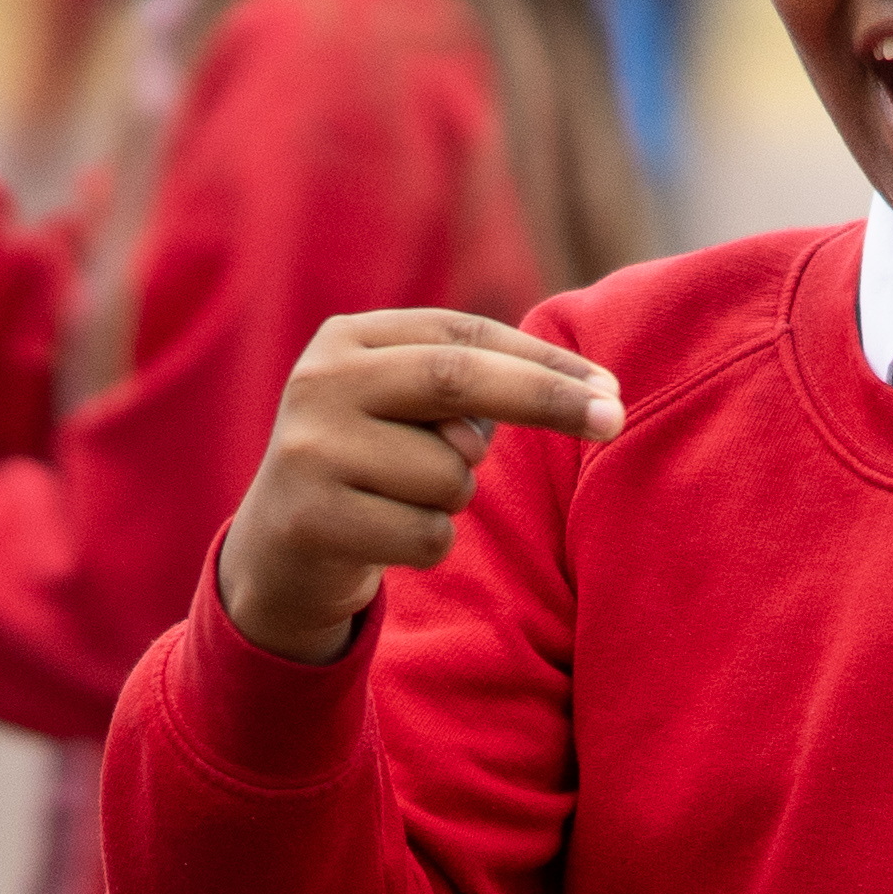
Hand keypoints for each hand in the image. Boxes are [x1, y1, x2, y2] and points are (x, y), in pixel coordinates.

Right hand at [215, 309, 623, 663]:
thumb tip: (588, 393)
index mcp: (347, 340)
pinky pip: (427, 534)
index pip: (463, 336)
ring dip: (457, 498)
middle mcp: (319, 382)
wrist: (277, 557)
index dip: (543, 362)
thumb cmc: (371, 471)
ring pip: (449, 473)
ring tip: (405, 502)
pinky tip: (385, 539)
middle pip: (457, 380)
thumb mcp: (403, 410)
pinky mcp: (309, 519)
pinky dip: (430, 544)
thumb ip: (470, 388)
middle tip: (615, 420)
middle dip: (546, 399)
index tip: (611, 387)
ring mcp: (309, 451)